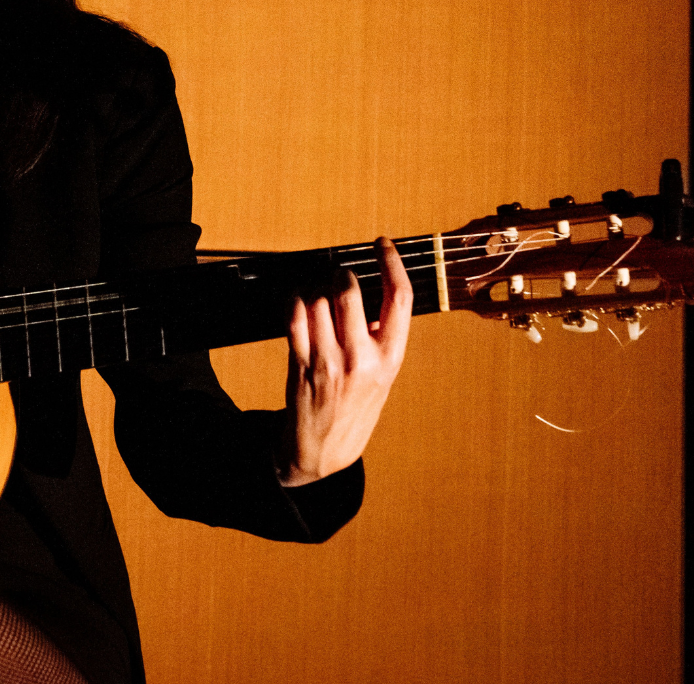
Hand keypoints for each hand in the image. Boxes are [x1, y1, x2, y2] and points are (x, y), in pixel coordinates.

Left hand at [278, 237, 412, 486]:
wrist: (324, 449)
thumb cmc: (355, 405)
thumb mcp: (382, 375)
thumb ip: (381, 336)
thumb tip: (373, 289)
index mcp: (390, 358)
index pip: (400, 298)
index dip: (392, 263)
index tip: (382, 244)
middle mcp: (362, 359)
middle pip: (349, 290)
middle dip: (339, 274)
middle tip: (337, 275)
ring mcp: (330, 362)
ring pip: (317, 299)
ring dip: (314, 288)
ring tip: (316, 295)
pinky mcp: (301, 365)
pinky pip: (294, 316)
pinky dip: (293, 300)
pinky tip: (298, 302)